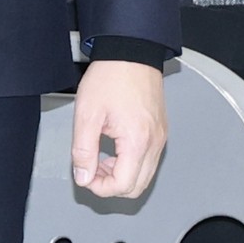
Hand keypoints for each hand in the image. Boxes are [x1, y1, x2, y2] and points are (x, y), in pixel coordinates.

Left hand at [71, 57, 166, 201]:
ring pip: (144, 176)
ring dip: (120, 174)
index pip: (123, 185)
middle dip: (111, 185)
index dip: (100, 188)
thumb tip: (83, 177)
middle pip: (137, 187)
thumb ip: (83, 151)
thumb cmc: (110, 78)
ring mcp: (160, 138)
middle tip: (91, 169)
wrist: (130, 54)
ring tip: (100, 157)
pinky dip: (130, 163)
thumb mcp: (87, 115)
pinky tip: (113, 149)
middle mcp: (155, 143)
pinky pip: (148, 160)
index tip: (85, 176)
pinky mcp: (160, 132)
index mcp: (138, 141)